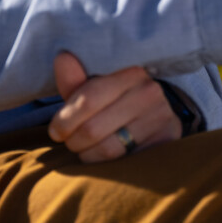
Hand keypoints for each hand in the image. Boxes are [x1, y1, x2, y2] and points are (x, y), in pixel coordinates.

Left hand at [47, 51, 181, 162]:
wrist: (153, 118)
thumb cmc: (115, 103)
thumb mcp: (93, 90)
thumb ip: (75, 80)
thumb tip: (63, 57)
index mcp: (130, 72)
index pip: (88, 98)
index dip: (65, 119)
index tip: (55, 130)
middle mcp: (150, 92)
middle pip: (93, 128)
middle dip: (73, 140)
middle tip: (69, 141)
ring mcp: (161, 118)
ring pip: (106, 149)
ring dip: (86, 154)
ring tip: (84, 149)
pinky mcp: (166, 142)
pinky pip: (123, 162)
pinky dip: (105, 165)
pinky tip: (102, 157)